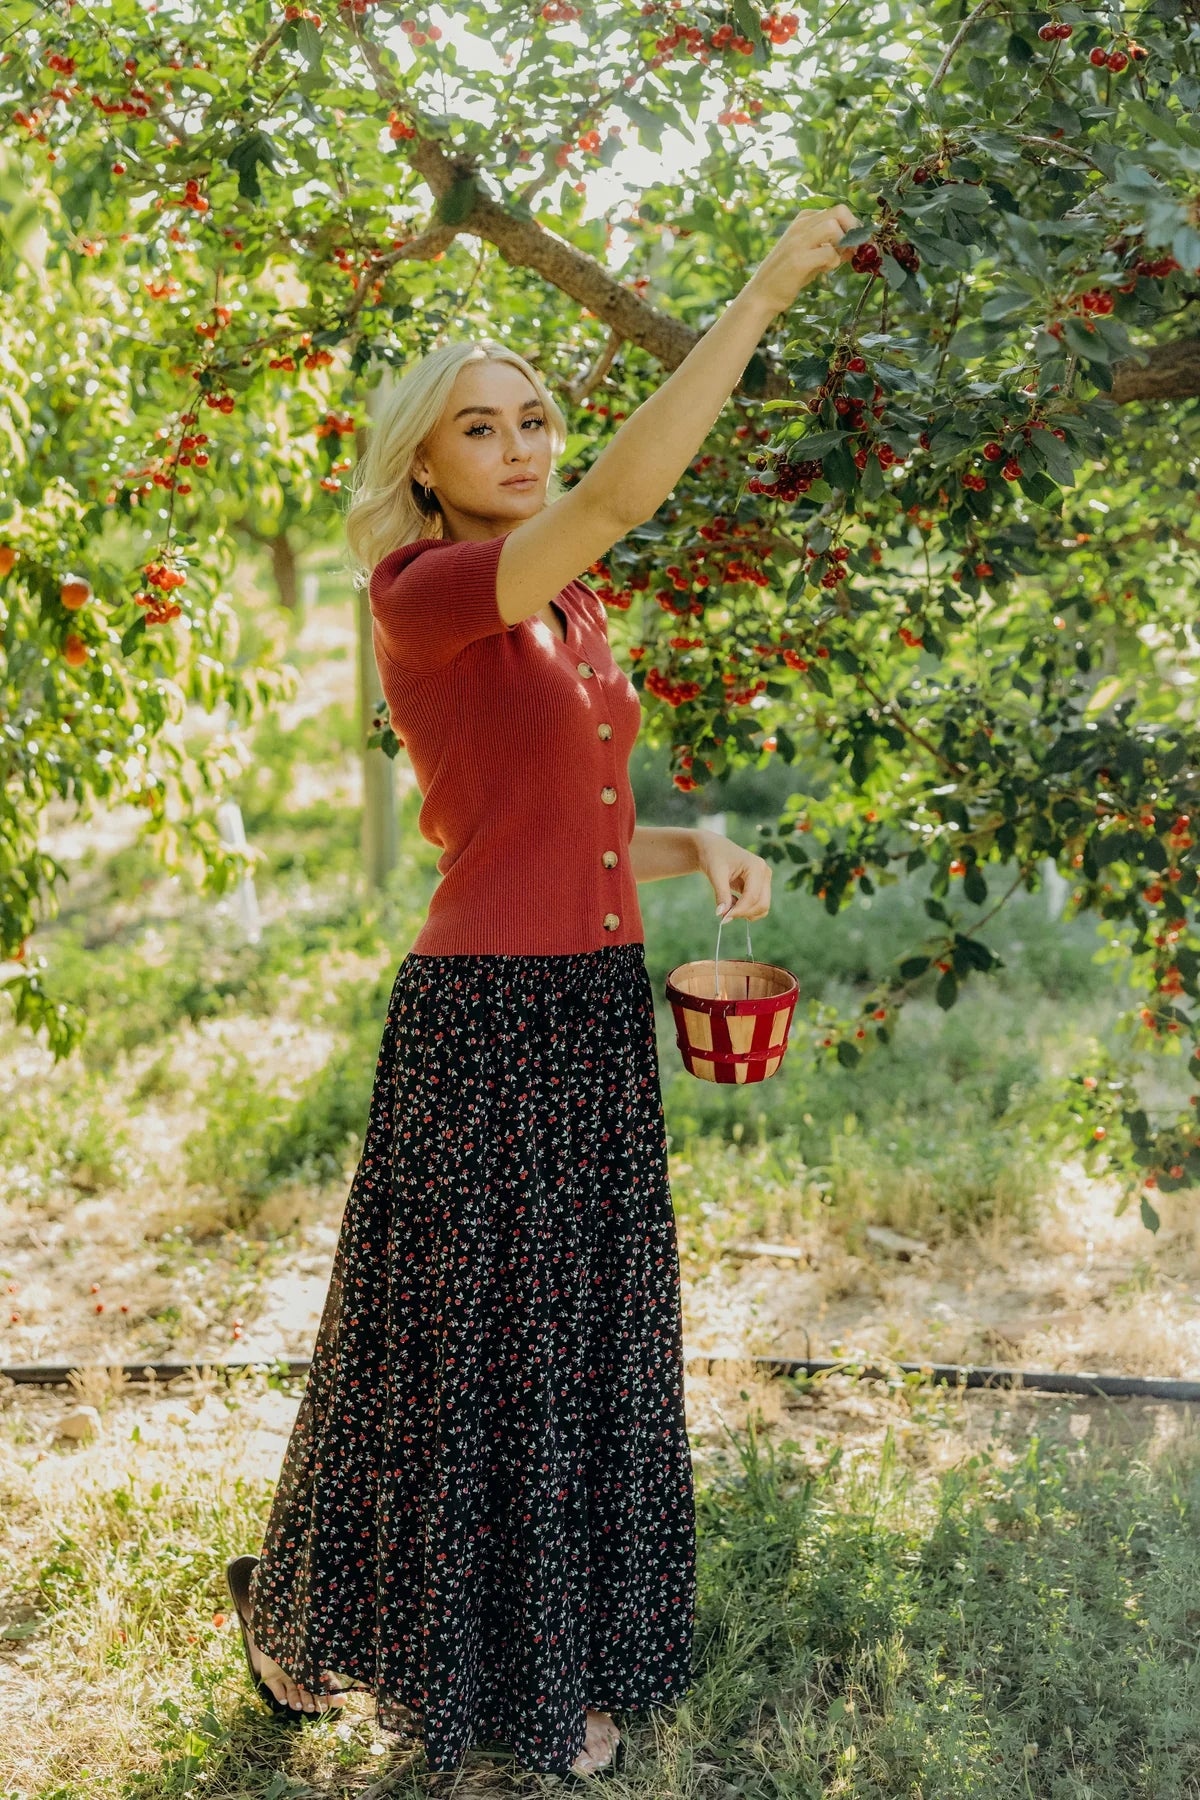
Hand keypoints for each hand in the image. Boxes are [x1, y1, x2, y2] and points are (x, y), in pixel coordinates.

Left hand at [695, 830, 771, 922]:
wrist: (714, 849)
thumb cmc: (714, 857)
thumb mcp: (715, 874)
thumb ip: (721, 894)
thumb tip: (722, 914)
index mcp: (756, 866)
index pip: (753, 896)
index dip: (739, 910)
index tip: (723, 918)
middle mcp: (764, 873)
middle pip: (762, 904)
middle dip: (744, 913)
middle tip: (724, 916)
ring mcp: (764, 880)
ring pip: (762, 907)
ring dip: (745, 913)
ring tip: (728, 905)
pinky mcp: (760, 886)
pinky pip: (757, 905)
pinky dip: (745, 910)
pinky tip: (732, 902)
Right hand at [746, 203, 860, 316]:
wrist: (763, 293)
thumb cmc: (789, 275)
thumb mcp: (810, 253)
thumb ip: (830, 245)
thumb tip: (856, 245)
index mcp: (804, 220)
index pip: (838, 210)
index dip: (853, 226)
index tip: (856, 243)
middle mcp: (801, 226)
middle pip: (840, 211)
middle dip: (854, 230)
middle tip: (855, 249)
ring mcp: (798, 241)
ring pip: (833, 226)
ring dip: (844, 244)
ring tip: (838, 260)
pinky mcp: (798, 260)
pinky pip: (828, 252)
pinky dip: (834, 262)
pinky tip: (825, 270)